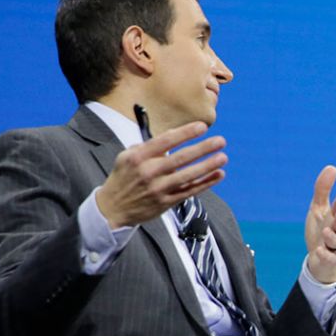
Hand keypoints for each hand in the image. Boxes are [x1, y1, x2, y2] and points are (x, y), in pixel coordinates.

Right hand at [97, 122, 225, 228]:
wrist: (112, 208)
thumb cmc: (123, 178)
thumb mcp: (127, 157)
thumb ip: (149, 147)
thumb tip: (172, 137)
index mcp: (138, 157)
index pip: (165, 141)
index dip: (185, 133)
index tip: (202, 127)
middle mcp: (149, 172)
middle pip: (180, 158)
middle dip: (203, 148)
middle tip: (221, 141)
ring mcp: (158, 188)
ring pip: (188, 176)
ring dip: (208, 166)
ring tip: (223, 157)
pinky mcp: (166, 202)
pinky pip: (190, 191)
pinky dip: (206, 183)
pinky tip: (218, 175)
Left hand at [304, 165, 335, 283]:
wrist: (320, 258)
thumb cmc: (321, 228)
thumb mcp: (318, 208)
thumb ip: (323, 189)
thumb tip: (332, 166)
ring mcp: (334, 245)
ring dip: (331, 236)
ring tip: (326, 231)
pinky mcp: (329, 258)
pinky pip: (329, 257)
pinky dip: (325, 254)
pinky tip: (318, 250)